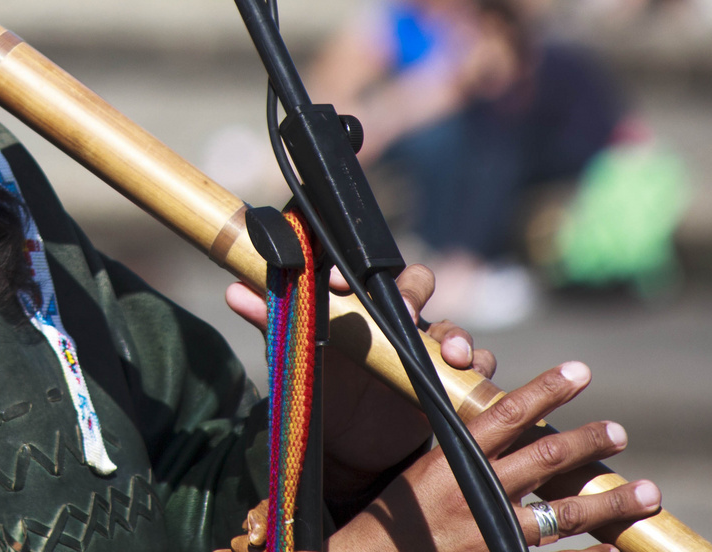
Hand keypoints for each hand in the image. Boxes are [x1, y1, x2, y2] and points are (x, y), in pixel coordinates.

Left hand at [226, 263, 491, 498]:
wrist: (345, 441)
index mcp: (358, 303)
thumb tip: (233, 290)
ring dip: (456, 334)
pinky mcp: (448, 380)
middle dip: (412, 294)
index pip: (362, 272)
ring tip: (450, 351)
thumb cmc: (319, 383)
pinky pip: (475, 365)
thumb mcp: (294, 354)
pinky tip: (470, 371)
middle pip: (415, 286)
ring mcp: (426, 347)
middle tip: (403, 312)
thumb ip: (270, 321)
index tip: (340, 283)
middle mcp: (395, 318)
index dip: (355, 270)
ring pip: (451, 325)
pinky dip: (477, 365)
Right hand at [331, 361, 659, 551]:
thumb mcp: (426, 466)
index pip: (509, 411)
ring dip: (610, 502)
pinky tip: (617, 550)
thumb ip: (467, 446)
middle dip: (587, 442)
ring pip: (564, 512)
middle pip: (545, 458)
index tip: (580, 371)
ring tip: (648, 491)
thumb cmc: (400, 509)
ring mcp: (492, 529)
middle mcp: (478, 489)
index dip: (548, 389)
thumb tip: (508, 419)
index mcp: (456, 455)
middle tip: (618, 431)